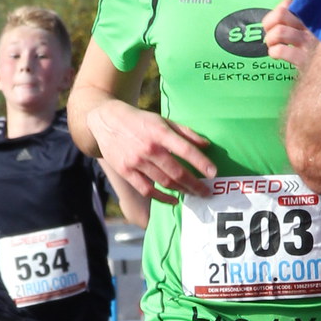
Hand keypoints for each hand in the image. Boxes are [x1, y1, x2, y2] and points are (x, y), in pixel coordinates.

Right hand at [88, 96, 216, 202]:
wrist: (106, 121)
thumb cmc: (140, 120)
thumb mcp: (163, 120)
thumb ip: (185, 132)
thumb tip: (206, 145)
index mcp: (160, 132)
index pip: (185, 150)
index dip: (201, 163)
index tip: (213, 174)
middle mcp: (149, 148)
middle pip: (177, 172)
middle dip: (195, 185)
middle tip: (207, 192)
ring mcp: (136, 161)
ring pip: (164, 182)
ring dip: (182, 191)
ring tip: (193, 194)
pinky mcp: (126, 171)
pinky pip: (147, 190)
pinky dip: (162, 198)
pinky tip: (174, 200)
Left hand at [261, 0, 316, 68]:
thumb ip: (308, 5)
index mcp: (314, 17)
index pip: (290, 3)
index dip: (280, 8)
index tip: (281, 18)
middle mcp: (311, 28)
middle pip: (281, 14)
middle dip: (269, 22)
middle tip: (270, 31)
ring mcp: (308, 45)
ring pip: (279, 32)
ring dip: (270, 39)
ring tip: (273, 44)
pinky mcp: (304, 61)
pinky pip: (280, 51)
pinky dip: (273, 52)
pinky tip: (277, 55)